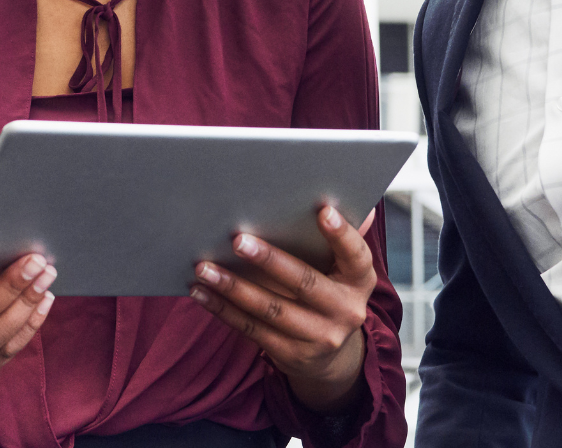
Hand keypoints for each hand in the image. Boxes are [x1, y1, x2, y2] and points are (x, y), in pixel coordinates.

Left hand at [190, 205, 376, 414]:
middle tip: (238, 240)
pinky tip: (202, 292)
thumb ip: (341, 239)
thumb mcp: (342, 269)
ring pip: (271, 309)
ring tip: (204, 268)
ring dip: (233, 287)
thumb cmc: (329, 292)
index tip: (322, 210)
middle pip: (305, 282)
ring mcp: (319, 337)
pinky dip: (223, 309)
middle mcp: (346, 311)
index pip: (356, 255)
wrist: (331, 357)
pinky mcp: (291, 355)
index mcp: (359, 281)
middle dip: (269, 260)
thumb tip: (350, 204)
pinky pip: (251, 329)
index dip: (342, 234)